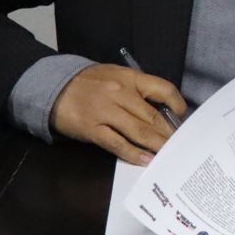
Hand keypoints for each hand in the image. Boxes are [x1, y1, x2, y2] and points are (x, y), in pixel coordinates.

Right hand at [50, 64, 187, 164]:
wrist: (51, 86)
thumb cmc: (88, 82)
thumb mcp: (115, 74)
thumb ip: (135, 87)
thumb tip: (159, 106)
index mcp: (129, 78)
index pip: (162, 89)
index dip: (176, 104)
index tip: (182, 116)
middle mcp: (120, 94)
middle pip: (152, 116)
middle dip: (169, 132)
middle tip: (182, 144)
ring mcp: (106, 112)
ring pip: (139, 131)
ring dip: (157, 145)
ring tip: (169, 154)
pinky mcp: (93, 129)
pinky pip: (117, 144)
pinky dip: (134, 153)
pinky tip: (146, 160)